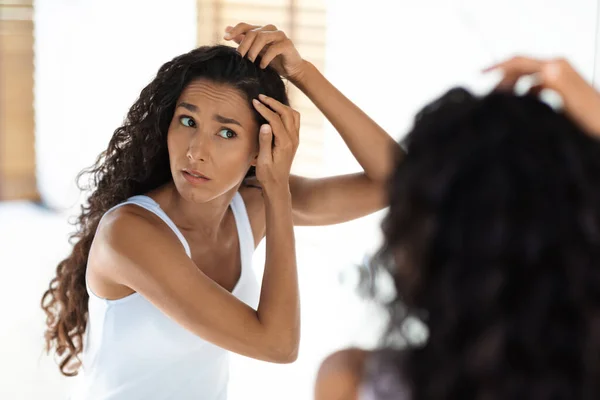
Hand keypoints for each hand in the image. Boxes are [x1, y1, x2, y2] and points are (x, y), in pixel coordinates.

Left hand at [224, 22, 307, 81]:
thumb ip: (243, 41)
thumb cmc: (273, 61)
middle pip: (252, 32)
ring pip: (262, 37)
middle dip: (243, 45)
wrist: (292, 70)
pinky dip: (266, 58)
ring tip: (251, 61)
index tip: (225, 38)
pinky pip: (274, 48)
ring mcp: (279, 35)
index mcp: (261, 30)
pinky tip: (262, 66)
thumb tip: (226, 31)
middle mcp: (270, 30)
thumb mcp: (255, 52)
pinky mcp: (287, 44)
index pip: (245, 26)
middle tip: (240, 58)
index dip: (234, 30)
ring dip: (254, 50)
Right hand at [252, 94, 299, 189]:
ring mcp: (295, 139)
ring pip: (293, 115)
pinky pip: (294, 120)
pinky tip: (275, 111)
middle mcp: (293, 139)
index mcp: (285, 144)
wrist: (278, 185)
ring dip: (281, 106)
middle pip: (287, 113)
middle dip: (273, 103)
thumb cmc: (268, 175)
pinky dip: (285, 112)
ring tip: (267, 101)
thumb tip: (265, 124)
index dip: (265, 109)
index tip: (254, 102)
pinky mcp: (294, 140)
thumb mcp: (262, 160)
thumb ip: (264, 142)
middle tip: (260, 97)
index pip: (276, 120)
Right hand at [485, 56, 599, 137]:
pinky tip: (521, 105)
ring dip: (512, 86)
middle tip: (489, 95)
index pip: (518, 62)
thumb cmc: (592, 118)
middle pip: (521, 67)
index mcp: (555, 70)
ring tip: (502, 100)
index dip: (497, 67)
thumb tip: (525, 78)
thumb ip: (545, 86)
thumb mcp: (564, 102)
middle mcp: (558, 68)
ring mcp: (561, 76)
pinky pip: (537, 84)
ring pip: (527, 76)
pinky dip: (524, 91)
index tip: (481, 73)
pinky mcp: (563, 86)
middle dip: (502, 79)